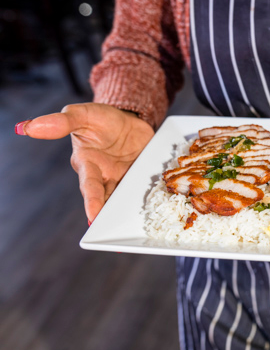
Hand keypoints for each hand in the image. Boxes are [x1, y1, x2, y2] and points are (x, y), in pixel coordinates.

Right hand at [17, 103, 153, 221]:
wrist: (127, 117)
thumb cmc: (99, 118)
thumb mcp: (82, 114)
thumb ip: (62, 122)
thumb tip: (29, 127)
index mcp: (88, 165)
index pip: (89, 186)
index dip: (91, 202)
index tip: (93, 217)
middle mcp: (106, 177)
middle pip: (108, 201)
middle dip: (111, 217)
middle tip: (116, 235)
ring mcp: (125, 178)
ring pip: (127, 199)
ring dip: (131, 211)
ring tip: (139, 227)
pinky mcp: (142, 176)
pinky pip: (146, 189)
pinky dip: (152, 198)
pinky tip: (161, 209)